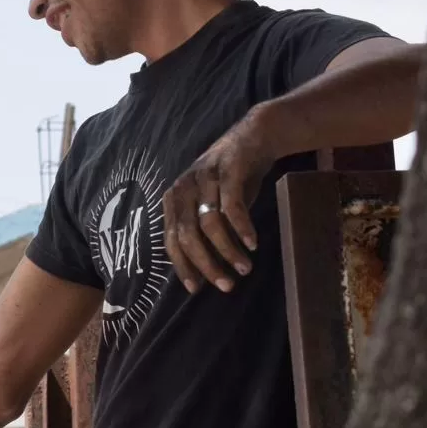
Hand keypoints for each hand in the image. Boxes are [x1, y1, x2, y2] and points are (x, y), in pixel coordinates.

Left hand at [162, 110, 275, 293]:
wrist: (255, 138)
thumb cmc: (230, 180)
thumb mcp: (212, 208)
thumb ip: (205, 235)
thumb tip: (206, 273)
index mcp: (173, 200)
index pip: (171, 240)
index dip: (183, 266)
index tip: (196, 289)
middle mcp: (183, 189)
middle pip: (189, 236)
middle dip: (206, 264)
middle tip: (226, 285)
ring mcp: (204, 178)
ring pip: (210, 224)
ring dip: (228, 250)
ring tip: (244, 268)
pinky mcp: (228, 170)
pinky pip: (232, 205)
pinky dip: (242, 227)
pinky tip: (252, 244)